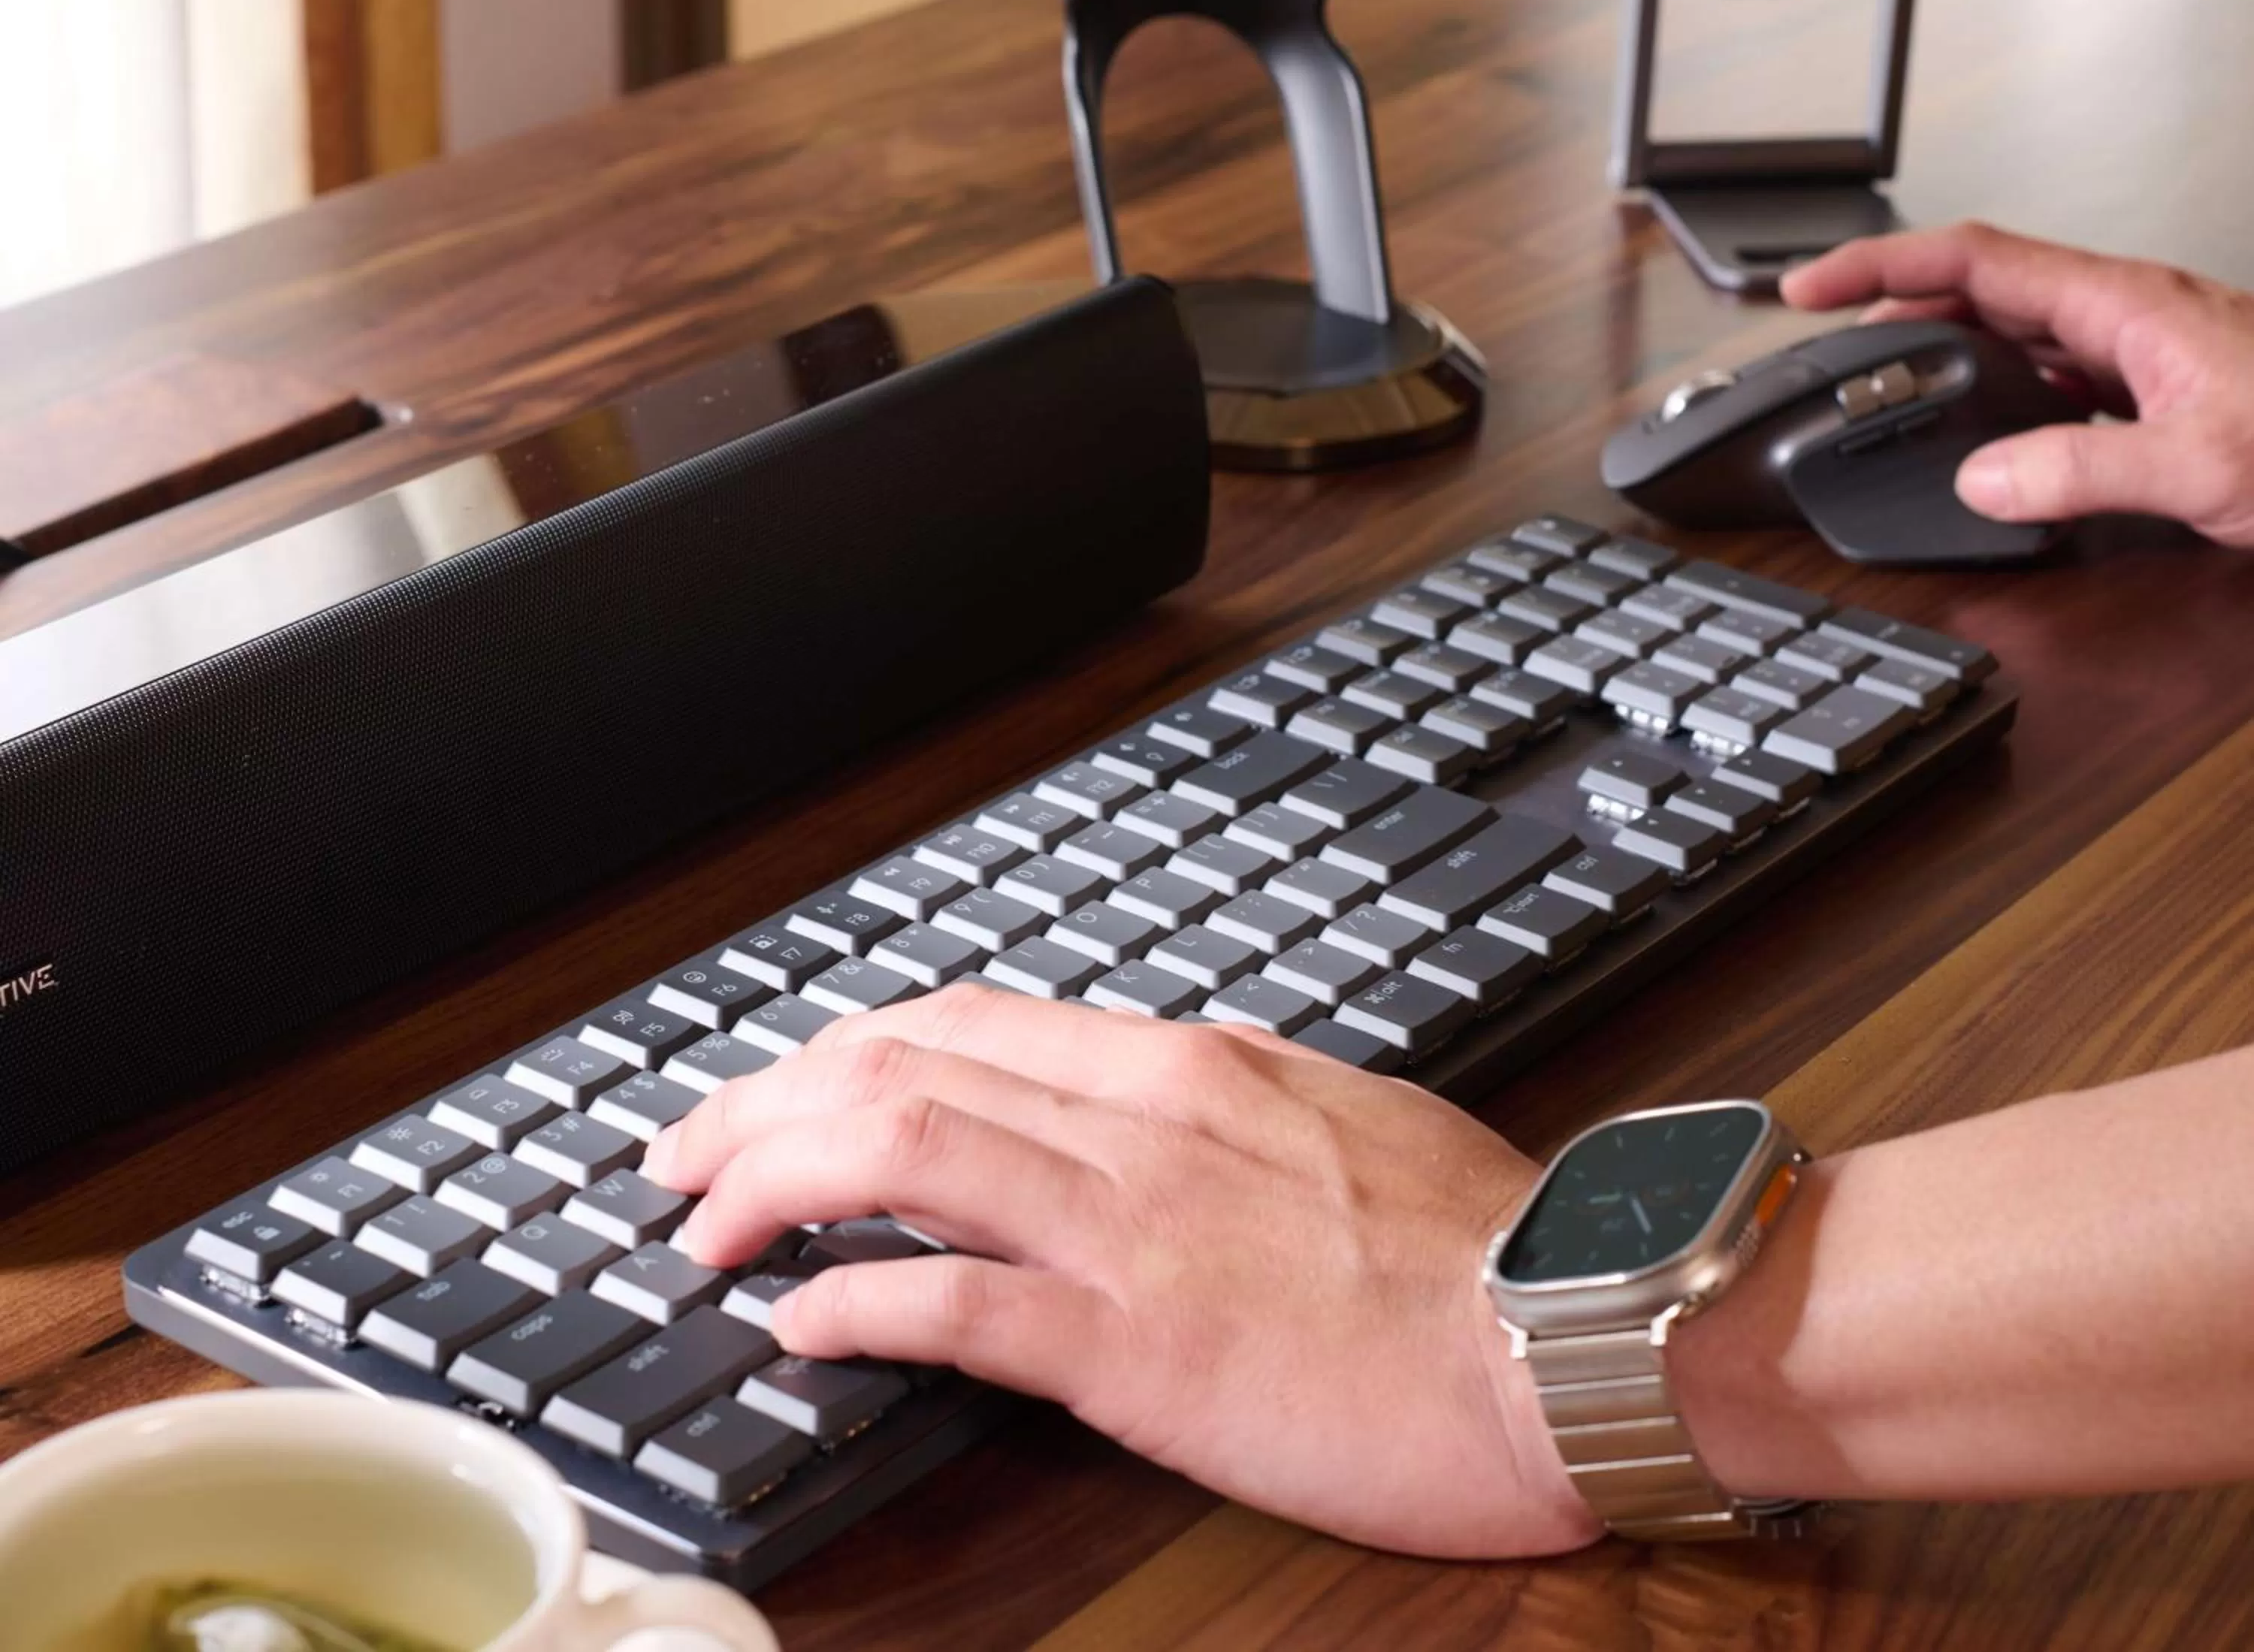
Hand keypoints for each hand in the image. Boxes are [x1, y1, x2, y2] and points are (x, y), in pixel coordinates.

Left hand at [641, 985, 1598, 1558]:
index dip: (838, 1053)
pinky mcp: (1140, 1342)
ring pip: (897, 1152)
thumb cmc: (1473, 1250)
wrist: (1572, 1332)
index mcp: (1184, 1065)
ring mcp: (1134, 1224)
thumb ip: (1212, 1110)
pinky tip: (796, 1327)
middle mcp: (1140, 1117)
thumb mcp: (1330, 1125)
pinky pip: (952, 1304)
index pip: (961, 1021)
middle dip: (760, 1104)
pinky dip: (850, 1305)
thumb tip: (1119, 1115)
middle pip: (898, 1067)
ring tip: (698, 1227)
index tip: (774, 1092)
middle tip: (683, 1156)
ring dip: (769, 1183)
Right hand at [1781, 222, 2253, 545]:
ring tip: (1882, 387)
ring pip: (2015, 333)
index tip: (1810, 286)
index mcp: (2125, 308)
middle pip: (1981, 288)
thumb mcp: (2201, 467)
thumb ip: (2081, 474)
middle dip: (1891, 306)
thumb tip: (1982, 479)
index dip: (1881, 265)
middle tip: (1825, 345)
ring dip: (1941, 352)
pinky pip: (2052, 378)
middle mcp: (2127, 318)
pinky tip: (1982, 433)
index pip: (1975, 260)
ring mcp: (2142, 353)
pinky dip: (1995, 395)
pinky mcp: (2155, 392)